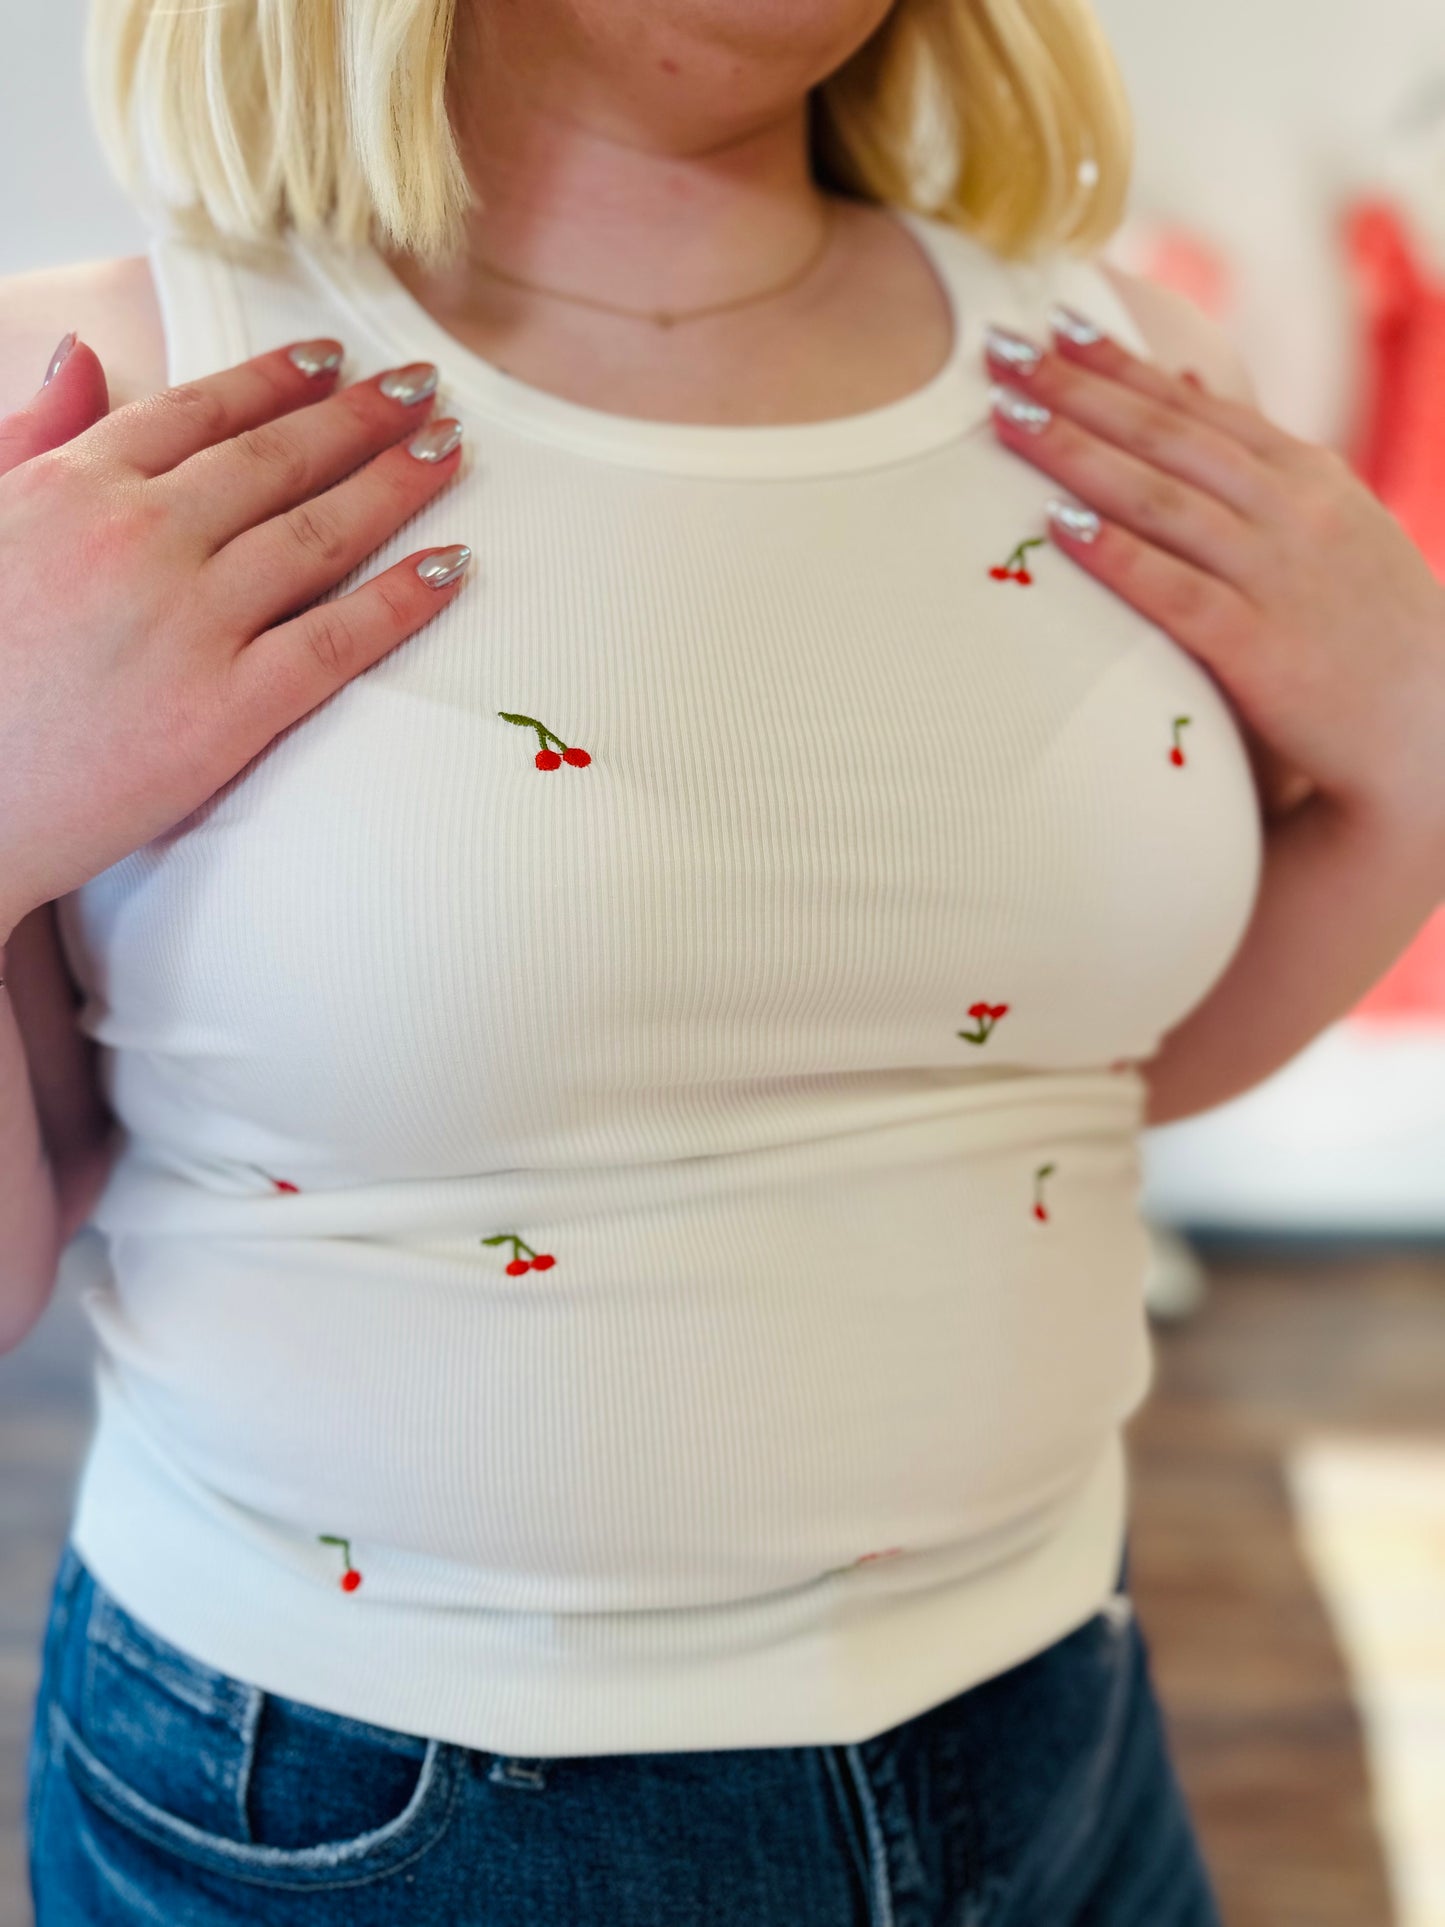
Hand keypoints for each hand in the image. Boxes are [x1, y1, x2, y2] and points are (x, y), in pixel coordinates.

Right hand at [0, 332, 471, 939]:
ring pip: (320, 534)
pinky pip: (336, 641)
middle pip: (278, 461)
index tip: (333, 360)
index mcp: (76, 486)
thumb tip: (82, 353)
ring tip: (447, 451)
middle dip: (361, 417)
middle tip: (423, 390)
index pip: (200, 412)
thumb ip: (29, 435)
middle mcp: (141, 537)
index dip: (278, 381)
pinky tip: (451, 566)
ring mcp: (190, 622)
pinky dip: (402, 599)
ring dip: (397, 483)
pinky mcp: (225, 710)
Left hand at [983, 314, 1444, 861]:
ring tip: (1005, 415)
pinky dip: (1115, 552)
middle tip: (998, 348)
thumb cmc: (1370, 631)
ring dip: (1076, 451)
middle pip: (1164, 436)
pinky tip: (1057, 523)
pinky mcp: (1260, 646)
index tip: (1051, 321)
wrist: (1435, 728)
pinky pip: (1173, 589)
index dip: (1119, 363)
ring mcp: (1277, 574)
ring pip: (1158, 497)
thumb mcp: (1334, 522)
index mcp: (1307, 475)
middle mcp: (1293, 510)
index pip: (1195, 406)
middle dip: (1075, 387)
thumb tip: (1187, 390)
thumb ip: (1259, 464)